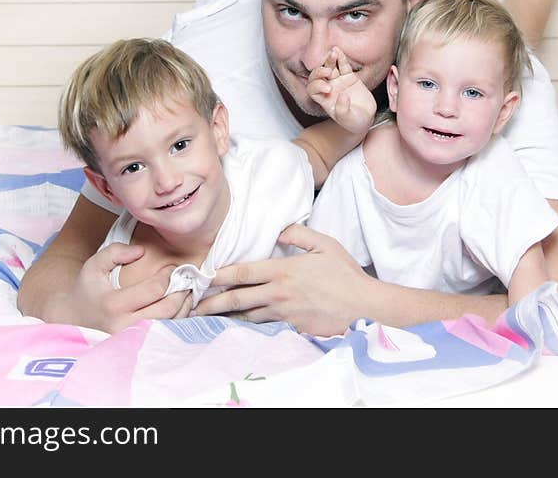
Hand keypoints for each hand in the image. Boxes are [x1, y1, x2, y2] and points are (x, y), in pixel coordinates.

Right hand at [48, 243, 192, 333]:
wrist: (74, 321)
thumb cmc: (87, 290)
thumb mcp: (93, 266)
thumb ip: (114, 252)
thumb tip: (141, 251)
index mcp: (114, 305)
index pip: (154, 290)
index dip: (168, 276)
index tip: (172, 268)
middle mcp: (125, 326)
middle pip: (167, 309)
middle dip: (182, 292)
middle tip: (185, 280)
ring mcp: (133, 341)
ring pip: (171, 324)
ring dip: (184, 307)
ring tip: (186, 292)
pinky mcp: (139, 348)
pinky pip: (168, 335)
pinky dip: (179, 320)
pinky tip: (179, 308)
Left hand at [191, 224, 368, 336]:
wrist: (364, 305)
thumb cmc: (345, 273)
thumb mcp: (325, 244)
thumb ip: (299, 234)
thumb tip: (280, 230)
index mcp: (283, 271)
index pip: (243, 273)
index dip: (219, 275)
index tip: (203, 277)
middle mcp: (279, 294)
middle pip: (238, 299)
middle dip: (212, 303)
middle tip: (193, 307)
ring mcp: (285, 314)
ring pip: (249, 315)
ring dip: (228, 316)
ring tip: (210, 316)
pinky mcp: (293, 328)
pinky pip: (267, 325)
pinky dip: (251, 324)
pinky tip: (240, 325)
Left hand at [307, 47, 375, 134]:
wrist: (366, 118)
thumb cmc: (354, 122)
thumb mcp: (348, 120)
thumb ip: (343, 110)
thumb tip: (342, 96)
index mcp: (324, 100)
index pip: (312, 90)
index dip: (317, 86)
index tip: (329, 89)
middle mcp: (328, 88)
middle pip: (316, 76)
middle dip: (320, 72)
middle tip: (328, 72)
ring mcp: (338, 81)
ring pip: (329, 67)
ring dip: (329, 60)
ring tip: (333, 53)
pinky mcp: (349, 77)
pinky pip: (343, 66)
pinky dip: (341, 58)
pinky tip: (339, 52)